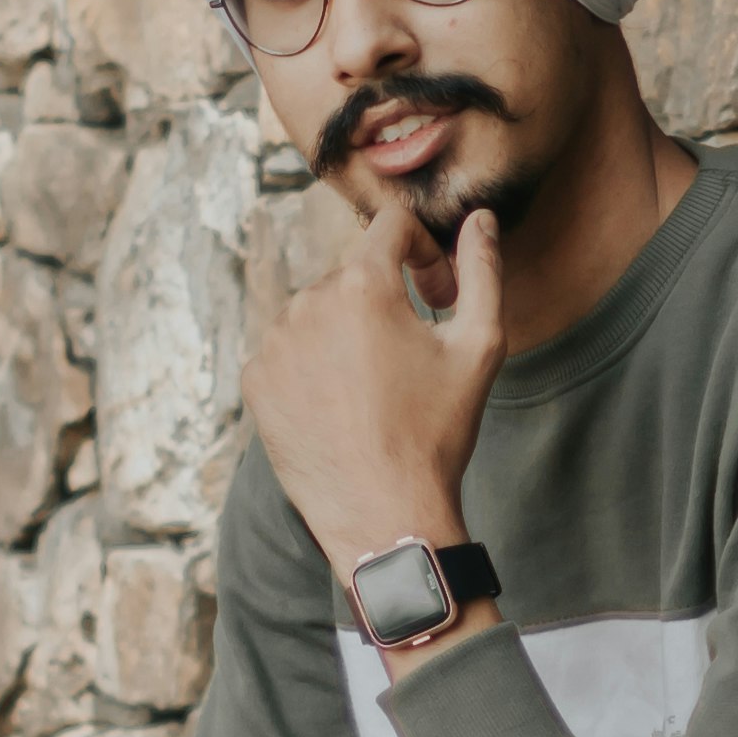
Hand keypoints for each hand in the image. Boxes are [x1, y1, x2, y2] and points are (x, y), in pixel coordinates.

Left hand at [243, 199, 506, 585]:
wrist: (383, 517)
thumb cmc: (436, 434)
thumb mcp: (479, 347)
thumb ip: (482, 271)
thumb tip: (481, 219)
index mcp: (363, 284)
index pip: (391, 226)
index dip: (424, 252)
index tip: (437, 295)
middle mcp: (308, 302)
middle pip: (354, 274)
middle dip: (386, 301)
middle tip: (412, 359)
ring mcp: (274, 342)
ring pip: (319, 311)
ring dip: (347, 332)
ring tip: (373, 390)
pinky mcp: (255, 380)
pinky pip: (289, 350)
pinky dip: (313, 365)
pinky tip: (340, 407)